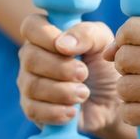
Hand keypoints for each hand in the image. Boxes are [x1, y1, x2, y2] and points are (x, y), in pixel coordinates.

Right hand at [18, 14, 123, 138]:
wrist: (111, 105)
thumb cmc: (104, 67)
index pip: (31, 26)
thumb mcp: (103, 44)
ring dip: (62, 91)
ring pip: (32, 86)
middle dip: (61, 68)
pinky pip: (33, 110)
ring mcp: (28, 83)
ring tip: (84, 94)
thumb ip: (86, 34)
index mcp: (45, 35)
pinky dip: (56, 112)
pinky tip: (73, 112)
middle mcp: (31, 57)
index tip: (69, 50)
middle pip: (30, 58)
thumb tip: (62, 45)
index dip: (46, 36)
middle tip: (84, 74)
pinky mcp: (31, 109)